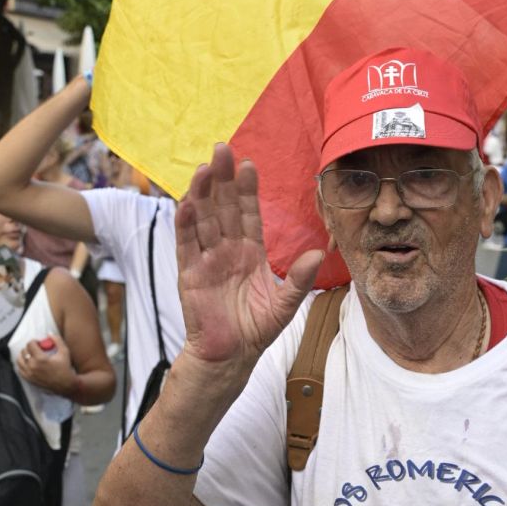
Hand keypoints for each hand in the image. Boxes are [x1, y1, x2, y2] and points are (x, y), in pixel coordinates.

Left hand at [19, 334, 73, 392]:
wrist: (65, 384)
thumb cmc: (65, 369)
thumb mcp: (64, 352)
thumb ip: (57, 340)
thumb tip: (49, 334)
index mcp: (40, 359)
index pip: (30, 344)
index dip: (34, 341)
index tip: (39, 343)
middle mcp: (32, 366)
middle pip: (24, 351)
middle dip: (30, 347)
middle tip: (36, 348)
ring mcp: (29, 374)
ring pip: (19, 360)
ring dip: (24, 355)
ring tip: (31, 355)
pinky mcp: (29, 379)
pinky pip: (19, 369)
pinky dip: (22, 364)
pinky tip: (28, 363)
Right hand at [175, 145, 321, 366]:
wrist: (231, 356)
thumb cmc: (256, 329)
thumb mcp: (285, 303)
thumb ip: (299, 279)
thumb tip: (320, 253)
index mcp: (249, 252)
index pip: (247, 213)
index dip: (246, 190)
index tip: (249, 165)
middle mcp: (226, 250)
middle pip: (222, 207)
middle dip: (222, 179)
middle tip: (222, 149)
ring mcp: (206, 260)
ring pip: (203, 219)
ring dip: (202, 194)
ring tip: (205, 168)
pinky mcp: (190, 275)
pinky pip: (187, 245)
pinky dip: (186, 224)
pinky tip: (187, 202)